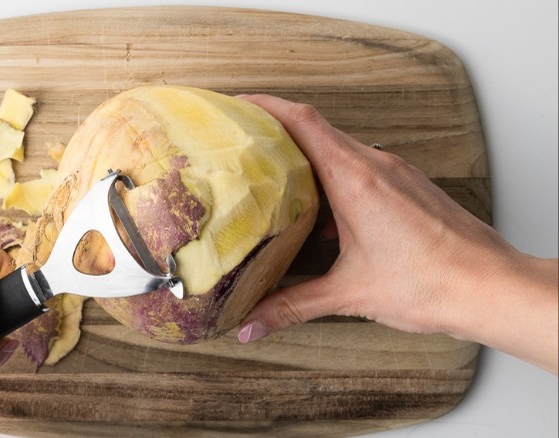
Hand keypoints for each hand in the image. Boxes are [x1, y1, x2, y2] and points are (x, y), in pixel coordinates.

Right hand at [237, 94, 557, 373]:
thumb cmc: (431, 283)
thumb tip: (250, 325)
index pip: (304, 121)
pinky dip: (337, 178)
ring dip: (310, 158)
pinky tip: (327, 213)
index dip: (268, 106)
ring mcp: (397, 173)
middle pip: (319, 130)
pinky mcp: (411, 188)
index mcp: (355, 178)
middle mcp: (377, 165)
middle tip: (247, 145)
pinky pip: (365, 168)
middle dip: (280, 133)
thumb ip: (293, 306)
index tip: (240, 104)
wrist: (491, 287)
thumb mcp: (350, 294)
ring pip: (343, 150)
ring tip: (280, 179)